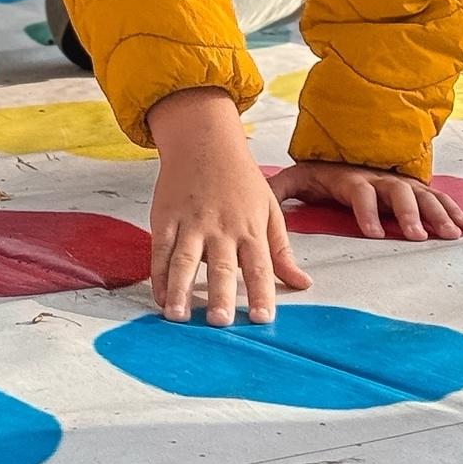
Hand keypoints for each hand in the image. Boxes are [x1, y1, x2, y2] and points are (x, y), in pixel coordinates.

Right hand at [146, 87, 311, 324]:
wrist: (204, 141)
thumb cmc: (241, 179)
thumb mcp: (269, 209)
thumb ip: (282, 251)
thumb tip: (304, 284)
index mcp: (250, 228)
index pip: (259, 266)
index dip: (261, 293)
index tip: (262, 319)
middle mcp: (221, 228)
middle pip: (221, 266)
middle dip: (220, 295)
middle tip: (218, 321)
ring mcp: (191, 223)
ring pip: (184, 260)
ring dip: (180, 289)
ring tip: (177, 316)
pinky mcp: (166, 218)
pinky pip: (161, 251)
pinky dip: (158, 275)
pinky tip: (159, 297)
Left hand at [270, 161, 462, 242]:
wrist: (340, 154)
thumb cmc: (318, 174)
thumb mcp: (296, 179)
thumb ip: (279, 190)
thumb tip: (256, 198)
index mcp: (350, 179)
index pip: (360, 193)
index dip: (366, 211)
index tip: (372, 233)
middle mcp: (378, 178)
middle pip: (397, 191)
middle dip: (408, 213)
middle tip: (417, 236)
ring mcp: (398, 182)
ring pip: (422, 194)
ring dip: (437, 213)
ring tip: (449, 234)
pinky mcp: (413, 188)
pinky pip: (436, 196)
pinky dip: (452, 208)